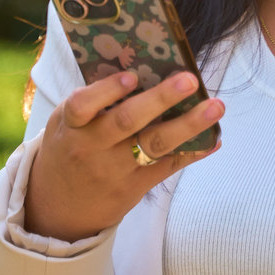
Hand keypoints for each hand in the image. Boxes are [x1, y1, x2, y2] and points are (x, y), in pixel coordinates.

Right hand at [24, 70, 222, 242]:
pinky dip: (192, 152)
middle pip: (128, 121)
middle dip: (161, 99)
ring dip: (188, 125)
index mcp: (71, 125)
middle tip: (189, 80)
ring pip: (155, 145)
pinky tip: (213, 138)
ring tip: (215, 107)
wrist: (59, 208)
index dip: (107, 90)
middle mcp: (93, 147)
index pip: (83, 105)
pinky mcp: (134, 187)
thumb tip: (139, 65)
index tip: (132, 75)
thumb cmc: (69, 149)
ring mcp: (115, 170)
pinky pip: (167, 167)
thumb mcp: (66, 124)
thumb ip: (93, 101)